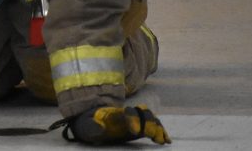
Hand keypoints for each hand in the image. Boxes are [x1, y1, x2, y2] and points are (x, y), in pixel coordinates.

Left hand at [52, 105, 170, 144]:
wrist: (88, 124)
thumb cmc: (86, 125)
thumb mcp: (85, 126)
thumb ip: (92, 126)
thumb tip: (101, 127)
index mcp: (115, 112)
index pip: (128, 111)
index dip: (133, 118)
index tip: (134, 131)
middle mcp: (127, 114)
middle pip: (143, 112)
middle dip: (150, 123)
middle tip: (153, 137)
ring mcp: (134, 121)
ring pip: (150, 119)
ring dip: (158, 128)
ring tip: (161, 140)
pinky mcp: (139, 129)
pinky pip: (153, 127)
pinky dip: (161, 132)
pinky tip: (166, 141)